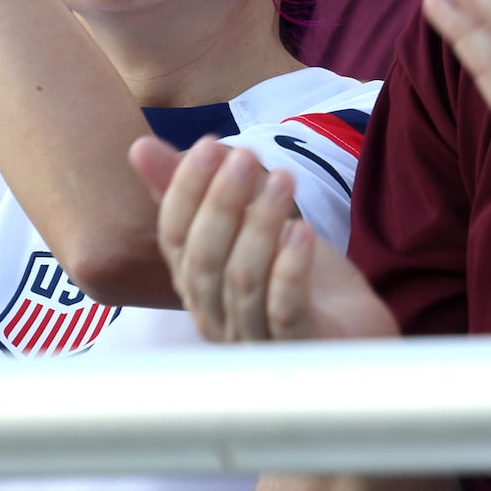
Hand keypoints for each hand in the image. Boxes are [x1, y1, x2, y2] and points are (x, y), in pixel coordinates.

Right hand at [130, 136, 398, 342]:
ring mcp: (253, 337)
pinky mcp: (298, 346)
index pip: (172, 237)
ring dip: (261, 223)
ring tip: (283, 179)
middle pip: (204, 259)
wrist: (351, 328)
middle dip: (222, 201)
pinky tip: (302, 230)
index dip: (186, 189)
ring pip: (243, 280)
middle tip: (245, 156)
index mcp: (194, 283)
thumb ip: (195, 190)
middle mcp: (214, 315)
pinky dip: (290, 268)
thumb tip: (139, 148)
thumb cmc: (292, 276)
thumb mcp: (247, 222)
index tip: (209, 144)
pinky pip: (284, 309)